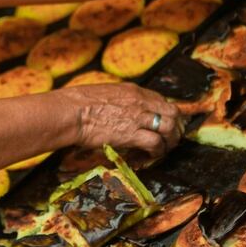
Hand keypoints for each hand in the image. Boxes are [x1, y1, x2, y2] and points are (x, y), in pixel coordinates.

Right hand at [65, 83, 182, 159]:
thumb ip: (119, 99)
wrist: (70, 112)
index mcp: (132, 90)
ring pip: (169, 128)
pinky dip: (157, 152)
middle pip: (173, 112)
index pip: (161, 100)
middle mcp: (140, 101)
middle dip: (175, 127)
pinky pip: (156, 143)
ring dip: (169, 141)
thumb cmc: (78, 103)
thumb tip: (120, 109)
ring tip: (163, 149)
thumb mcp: (104, 93)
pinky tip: (150, 156)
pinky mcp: (132, 134)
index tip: (163, 124)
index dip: (166, 114)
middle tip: (170, 138)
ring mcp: (138, 117)